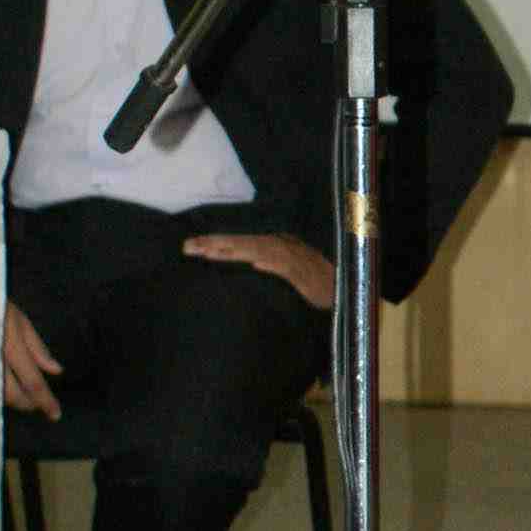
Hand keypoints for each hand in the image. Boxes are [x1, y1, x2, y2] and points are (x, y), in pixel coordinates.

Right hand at [3, 300, 63, 417]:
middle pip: (12, 393)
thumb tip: (55, 371)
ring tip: (21, 394)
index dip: (45, 400)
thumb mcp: (19, 318)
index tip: (55, 415)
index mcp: (9, 344)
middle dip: (27, 403)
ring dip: (11, 398)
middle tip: (37, 403)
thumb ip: (37, 347)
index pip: (31, 380)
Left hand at [184, 230, 335, 311]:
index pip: (239, 244)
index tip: (191, 247)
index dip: (216, 244)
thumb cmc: (314, 283)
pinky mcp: (303, 272)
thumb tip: (252, 264)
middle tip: (188, 247)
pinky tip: (257, 263)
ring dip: (235, 251)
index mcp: (273, 247)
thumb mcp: (287, 274)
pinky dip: (272, 264)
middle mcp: (280, 247)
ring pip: (258, 251)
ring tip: (209, 253)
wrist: (343, 287)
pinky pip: (286, 267)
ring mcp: (291, 258)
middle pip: (243, 244)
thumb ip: (269, 268)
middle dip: (215, 245)